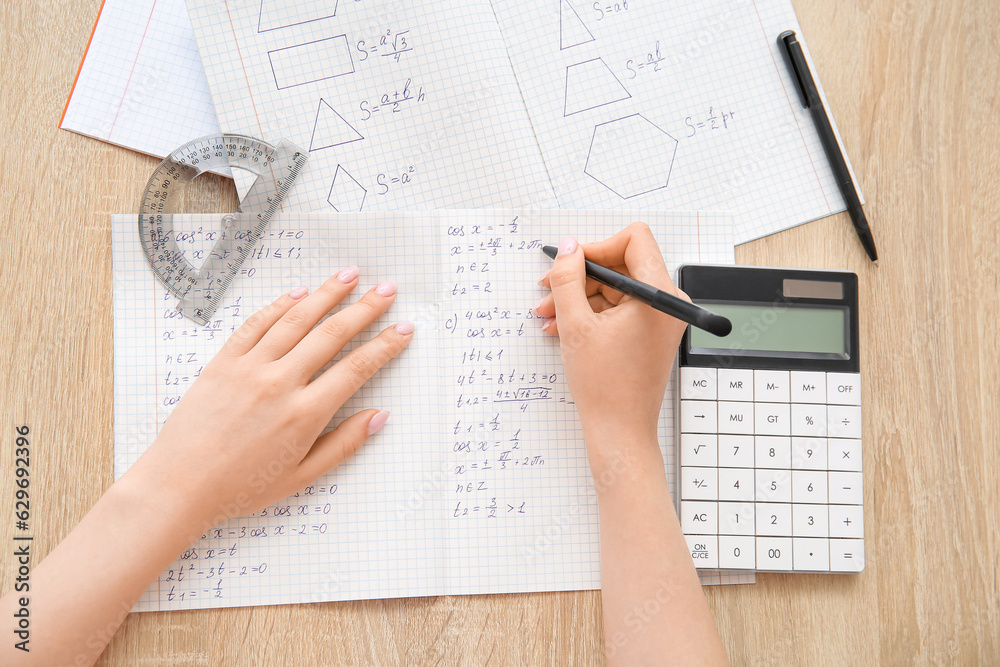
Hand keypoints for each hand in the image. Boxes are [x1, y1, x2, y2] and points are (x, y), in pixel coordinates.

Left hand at [124, 268, 413, 532]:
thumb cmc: (240, 487)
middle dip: (364, 308)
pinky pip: (256, 324)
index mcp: (304, 414)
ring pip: (296, 319)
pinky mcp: (223, 362)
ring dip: (326, 294)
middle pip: (332, 334)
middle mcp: (280, 383)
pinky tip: (298, 293)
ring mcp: (250, 368)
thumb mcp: (301, 477)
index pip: (356, 369)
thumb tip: (378, 417)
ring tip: (349, 275)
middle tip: (386, 290)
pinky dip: (279, 305)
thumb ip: (343, 444)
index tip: (403, 329)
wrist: (179, 485)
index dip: (384, 346)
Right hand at [534, 223, 687, 467]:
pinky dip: (591, 314)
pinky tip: (562, 327)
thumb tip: (568, 249)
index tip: (570, 265)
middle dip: (581, 277)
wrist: (620, 432)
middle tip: (548, 289)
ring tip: (548, 315)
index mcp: (659, 295)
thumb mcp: (576, 326)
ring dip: (579, 298)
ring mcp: (659, 318)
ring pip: (615, 288)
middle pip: (622, 264)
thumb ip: (568, 279)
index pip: (634, 240)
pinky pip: (618, 309)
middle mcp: (667, 302)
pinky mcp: (650, 332)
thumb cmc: (606, 388)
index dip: (597, 247)